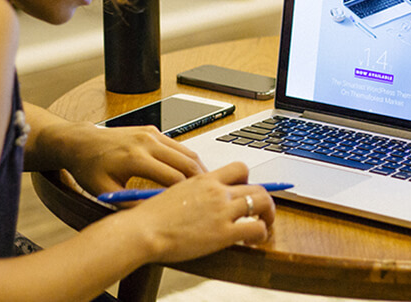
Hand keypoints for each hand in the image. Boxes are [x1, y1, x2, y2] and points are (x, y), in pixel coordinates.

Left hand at [61, 124, 207, 196]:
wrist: (81, 142)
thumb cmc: (90, 168)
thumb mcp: (105, 192)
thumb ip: (131, 204)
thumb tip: (155, 216)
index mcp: (135, 158)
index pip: (173, 177)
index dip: (187, 194)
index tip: (195, 206)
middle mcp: (146, 142)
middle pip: (186, 162)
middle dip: (201, 181)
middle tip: (211, 196)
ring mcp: (151, 134)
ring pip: (187, 152)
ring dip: (198, 169)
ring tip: (206, 186)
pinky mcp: (153, 130)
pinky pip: (178, 145)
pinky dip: (188, 159)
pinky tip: (191, 173)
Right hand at [128, 161, 275, 262]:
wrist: (143, 230)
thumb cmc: (150, 216)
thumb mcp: (174, 192)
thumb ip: (192, 192)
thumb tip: (198, 199)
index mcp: (205, 179)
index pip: (239, 168)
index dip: (248, 179)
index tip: (247, 190)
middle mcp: (217, 191)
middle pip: (256, 186)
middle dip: (264, 199)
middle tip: (261, 212)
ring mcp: (222, 210)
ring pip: (262, 202)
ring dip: (268, 214)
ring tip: (263, 225)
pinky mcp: (223, 232)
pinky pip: (256, 228)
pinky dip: (261, 233)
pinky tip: (253, 241)